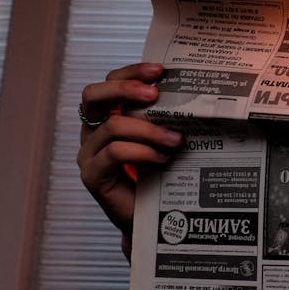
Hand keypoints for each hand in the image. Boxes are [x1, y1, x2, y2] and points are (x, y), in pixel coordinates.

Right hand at [77, 62, 182, 258]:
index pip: (110, 82)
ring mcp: (89, 154)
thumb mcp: (165, 139)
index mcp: (108, 116)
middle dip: (126, 89)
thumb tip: (199, 94)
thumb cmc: (161, 175)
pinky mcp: (93, 176)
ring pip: (112, 126)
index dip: (131, 72)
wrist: (156, 220)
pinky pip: (114, 153)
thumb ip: (169, 118)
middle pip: (93, 95)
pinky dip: (142, 152)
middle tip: (155, 94)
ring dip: (148, 129)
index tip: (160, 70)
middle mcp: (93, 132)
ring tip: (176, 139)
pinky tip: (163, 159)